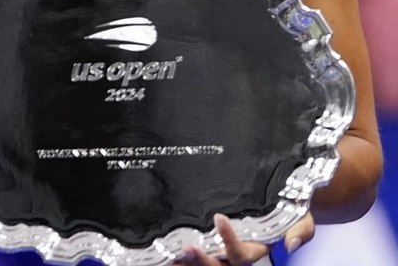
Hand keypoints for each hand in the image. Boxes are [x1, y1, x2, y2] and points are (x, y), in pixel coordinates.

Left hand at [175, 213, 313, 265]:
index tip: (219, 217)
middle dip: (203, 262)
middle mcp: (235, 258)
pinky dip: (179, 258)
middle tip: (187, 247)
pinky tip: (164, 252)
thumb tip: (289, 244)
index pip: (241, 255)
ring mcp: (221, 255)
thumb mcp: (301, 220)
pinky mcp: (208, 248)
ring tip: (170, 254)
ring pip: (205, 265)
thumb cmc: (291, 213)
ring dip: (187, 262)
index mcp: (255, 251)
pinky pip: (194, 259)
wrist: (280, 206)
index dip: (230, 240)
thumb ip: (300, 231)